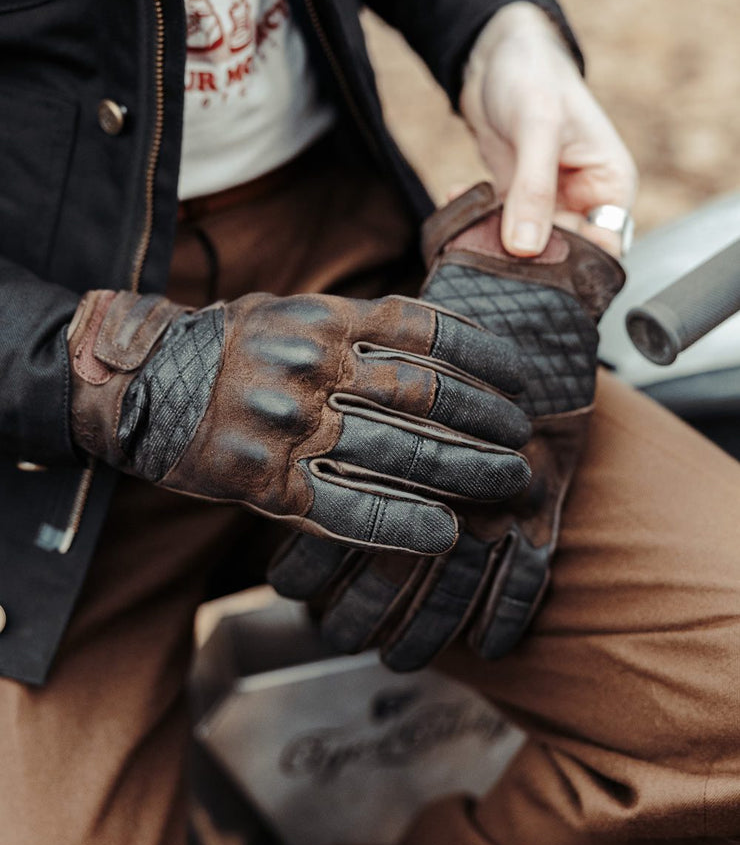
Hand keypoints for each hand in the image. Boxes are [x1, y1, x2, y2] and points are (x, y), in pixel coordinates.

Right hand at [269, 185, 625, 669]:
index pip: (423, 330)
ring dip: (465, 471)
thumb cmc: (225, 348)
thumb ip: (353, 326)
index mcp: (321, 318)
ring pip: (398, 452)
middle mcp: (309, 365)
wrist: (137, 385)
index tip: (523, 378)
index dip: (484, 354)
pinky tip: (446, 534)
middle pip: (424, 395)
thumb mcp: (287, 310)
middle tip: (525, 441)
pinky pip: (345, 507)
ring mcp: (287, 424)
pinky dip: (402, 523)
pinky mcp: (263, 480)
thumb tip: (434, 344)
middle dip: (488, 422)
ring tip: (509, 483)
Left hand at [460, 2, 637, 257]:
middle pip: (563, 256)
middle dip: (528, 261)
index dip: (575, 268)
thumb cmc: (532, 75)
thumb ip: (533, 189)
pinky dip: (475, 221)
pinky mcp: (515, 199)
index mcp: (610, 186)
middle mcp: (583, 200)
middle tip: (491, 254)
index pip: (604, 249)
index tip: (535, 271)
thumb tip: (525, 248)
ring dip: (496, 243)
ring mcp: (548, 203)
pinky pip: (497, 228)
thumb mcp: (537, 128)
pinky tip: (454, 198)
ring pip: (527, 248)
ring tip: (468, 227)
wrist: (496, 52)